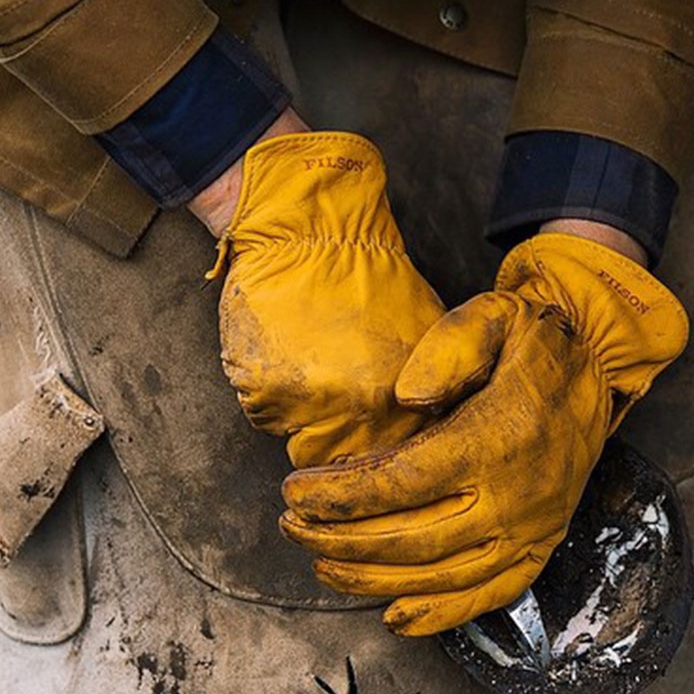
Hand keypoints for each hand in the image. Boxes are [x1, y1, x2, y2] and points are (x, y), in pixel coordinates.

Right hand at [208, 130, 446, 465]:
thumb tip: (429, 430)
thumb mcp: (424, 336)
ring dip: (301, 421)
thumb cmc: (371, 278)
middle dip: (338, 442)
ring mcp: (308, 403)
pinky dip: (268, 396)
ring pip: (302, 446)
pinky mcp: (263, 392)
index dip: (378, 452)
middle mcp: (360, 408)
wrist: (311, 231)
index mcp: (404, 399)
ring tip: (308, 371)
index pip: (391, 462)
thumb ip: (428, 392)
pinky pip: (265, 418)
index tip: (370, 433)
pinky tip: (281, 355)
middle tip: (333, 397)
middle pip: (346, 462)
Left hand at [279, 233, 688, 634]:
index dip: (341, 496)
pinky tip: (395, 615)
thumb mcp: (493, 317)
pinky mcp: (540, 547)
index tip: (295, 493)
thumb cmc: (534, 342)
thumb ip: (448, 350)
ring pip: (442, 575)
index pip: (402, 482)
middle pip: (412, 538)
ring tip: (323, 566)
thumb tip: (408, 399)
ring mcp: (531, 529)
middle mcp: (516, 496)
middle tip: (292, 529)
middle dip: (341, 540)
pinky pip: (490, 595)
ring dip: (375, 578)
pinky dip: (441, 614)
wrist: (597, 367)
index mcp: (498, 439)